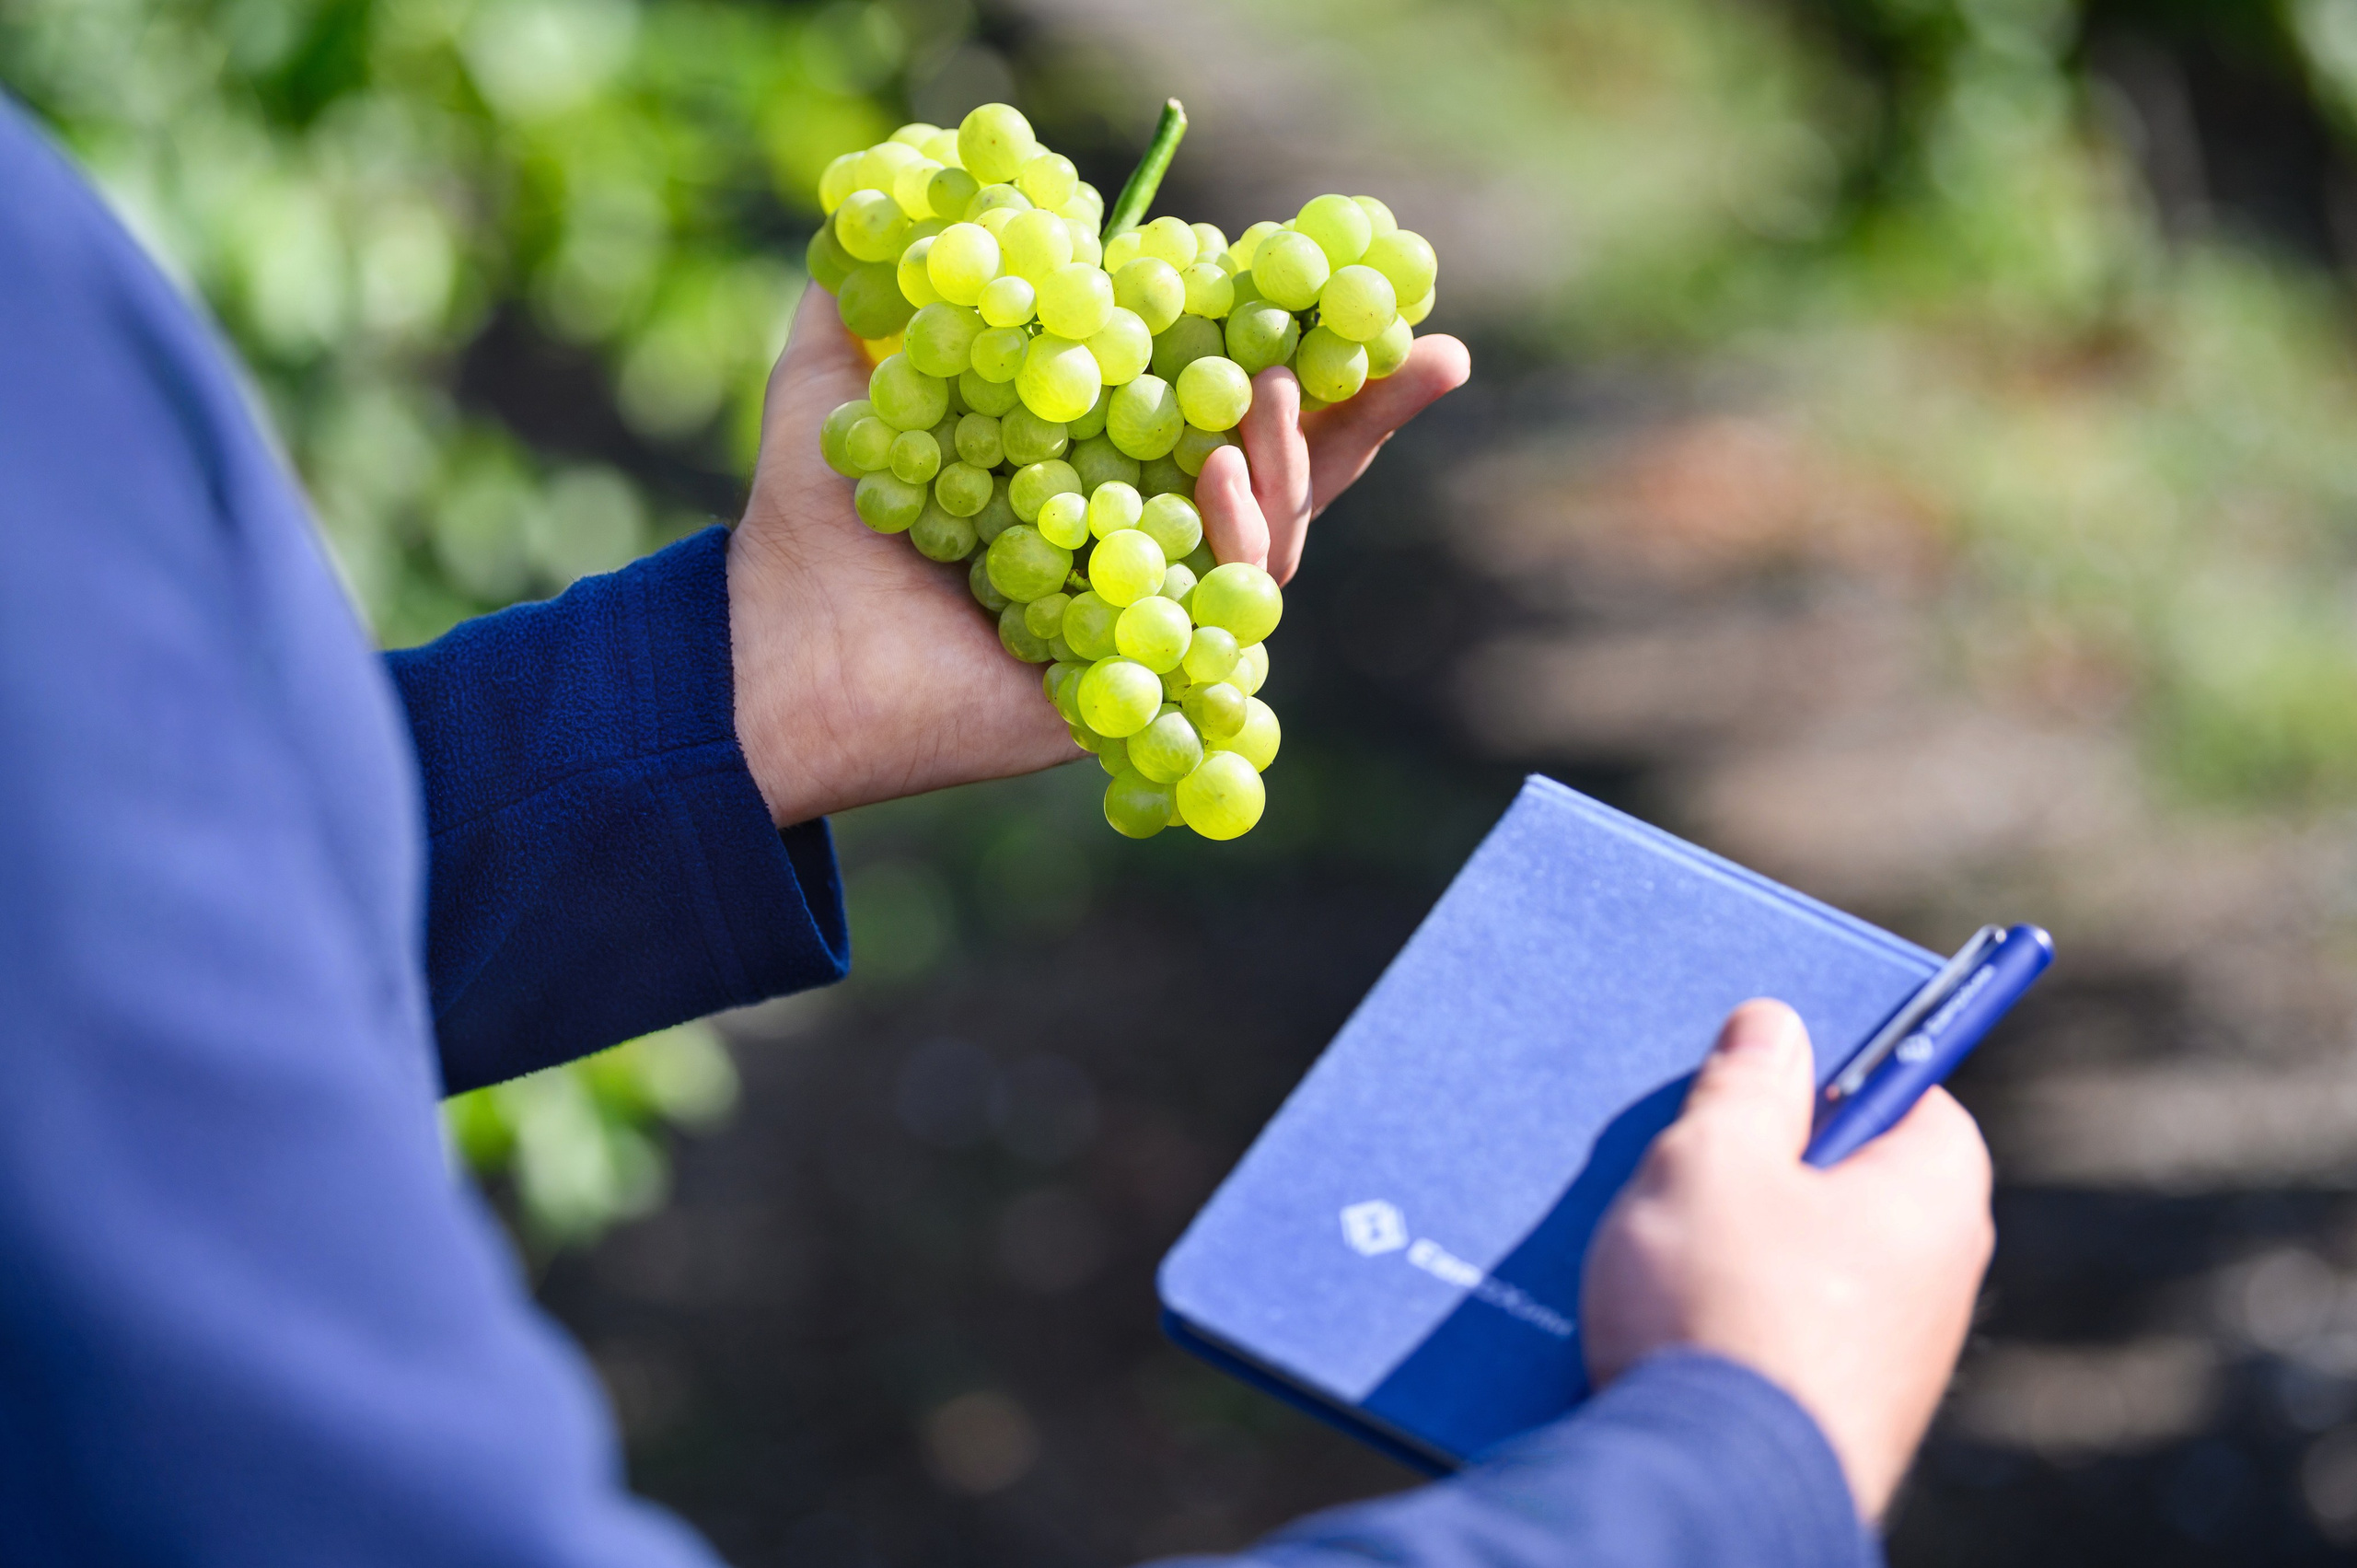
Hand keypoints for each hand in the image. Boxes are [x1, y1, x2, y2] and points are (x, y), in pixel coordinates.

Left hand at [726, 287, 1469, 825]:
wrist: (770, 658)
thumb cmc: (806, 536)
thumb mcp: (832, 391)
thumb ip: (862, 307)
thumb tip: (889, 209)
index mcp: (1096, 478)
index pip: (1221, 413)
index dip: (1302, 361)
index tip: (1371, 302)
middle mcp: (1135, 549)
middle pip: (1284, 483)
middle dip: (1364, 418)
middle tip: (1419, 353)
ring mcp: (1144, 623)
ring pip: (1269, 548)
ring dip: (1289, 469)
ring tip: (1269, 397)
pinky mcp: (1136, 688)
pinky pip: (1222, 626)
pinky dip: (1236, 550)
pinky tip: (1218, 476)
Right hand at [1580, 1001, 1993, 1520]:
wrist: (1718, 1494)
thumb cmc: (1724, 1308)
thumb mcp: (1713, 1159)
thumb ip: (1746, 1084)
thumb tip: (1777, 1026)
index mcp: (1934, 1195)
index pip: (1914, 1090)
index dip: (1838, 1064)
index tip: (1766, 1065)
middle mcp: (1939, 1281)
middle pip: (1854, 1177)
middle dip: (1769, 1156)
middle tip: (1689, 1148)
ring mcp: (1894, 1361)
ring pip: (1812, 1259)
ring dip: (1739, 1240)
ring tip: (1654, 1238)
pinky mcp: (1841, 1419)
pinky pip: (1786, 1332)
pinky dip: (1732, 1312)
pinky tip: (1660, 1317)